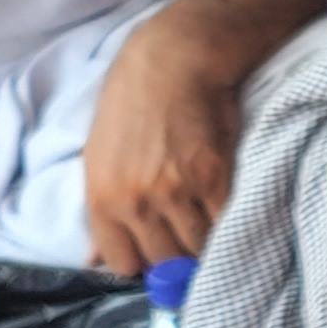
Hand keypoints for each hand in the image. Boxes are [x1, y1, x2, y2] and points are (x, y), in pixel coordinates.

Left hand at [80, 0, 326, 275]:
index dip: (143, 264)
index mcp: (102, 199)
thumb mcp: (98, 159)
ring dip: (206, 244)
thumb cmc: (131, 107)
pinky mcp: (216, 178)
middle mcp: (137, 201)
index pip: (124, 263)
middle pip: (164, 261)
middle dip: (176, 259)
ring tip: (209, 230)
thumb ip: (101, 214)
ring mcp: (178, 192)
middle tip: (188, 244)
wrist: (172, 63)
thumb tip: (96, 261)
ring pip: (197, 247)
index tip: (158, 255)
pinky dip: (229, 225)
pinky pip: (225, 223)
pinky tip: (229, 216)